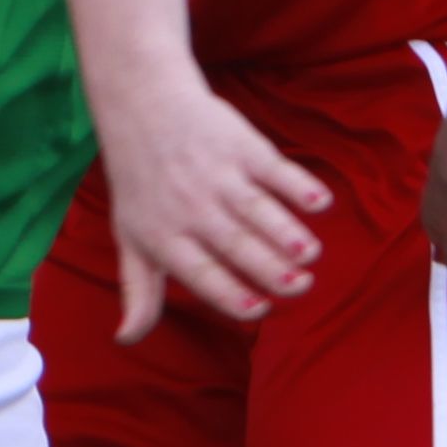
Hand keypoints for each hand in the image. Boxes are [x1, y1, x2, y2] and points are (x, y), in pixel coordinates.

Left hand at [95, 64, 334, 340]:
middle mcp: (190, 207)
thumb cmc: (139, 183)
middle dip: (269, 267)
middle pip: (234, 243)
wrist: (142, 106)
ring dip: (286, 231)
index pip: (200, 272)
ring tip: (310, 253)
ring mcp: (216, 174)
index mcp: (164, 236)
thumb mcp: (129, 238)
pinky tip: (319, 201)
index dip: (228, 292)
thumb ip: (138, 291)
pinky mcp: (238, 144)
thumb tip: (126, 340)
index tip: (258, 309)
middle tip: (300, 286)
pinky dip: (297, 184)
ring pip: (256, 209)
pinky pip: (272, 168)